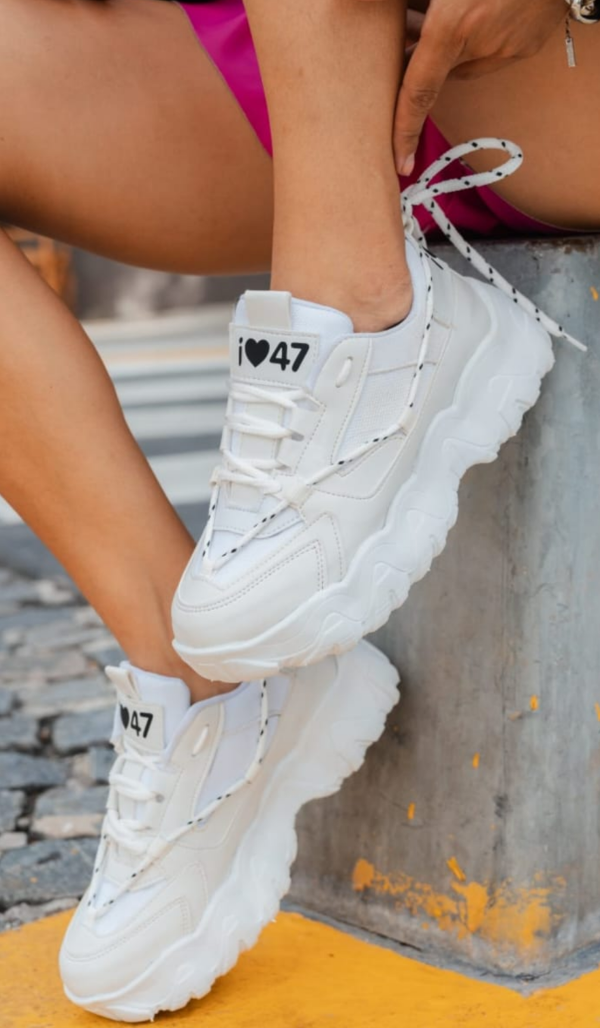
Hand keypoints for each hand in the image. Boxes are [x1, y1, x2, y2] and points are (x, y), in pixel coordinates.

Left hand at [362, 0, 565, 174]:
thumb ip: (398, 1)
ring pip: (467, 59)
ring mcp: (512, 46)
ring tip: (453, 7)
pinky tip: (485, 7)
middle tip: (412, 22)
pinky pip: (495, 49)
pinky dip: (483, 34)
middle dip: (424, 53)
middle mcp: (484, 45)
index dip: (404, 131)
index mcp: (454, 27)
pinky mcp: (531, 41)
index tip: (400, 164)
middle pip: (439, 69)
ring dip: (455, 41)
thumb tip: (346, 0)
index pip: (418, 93)